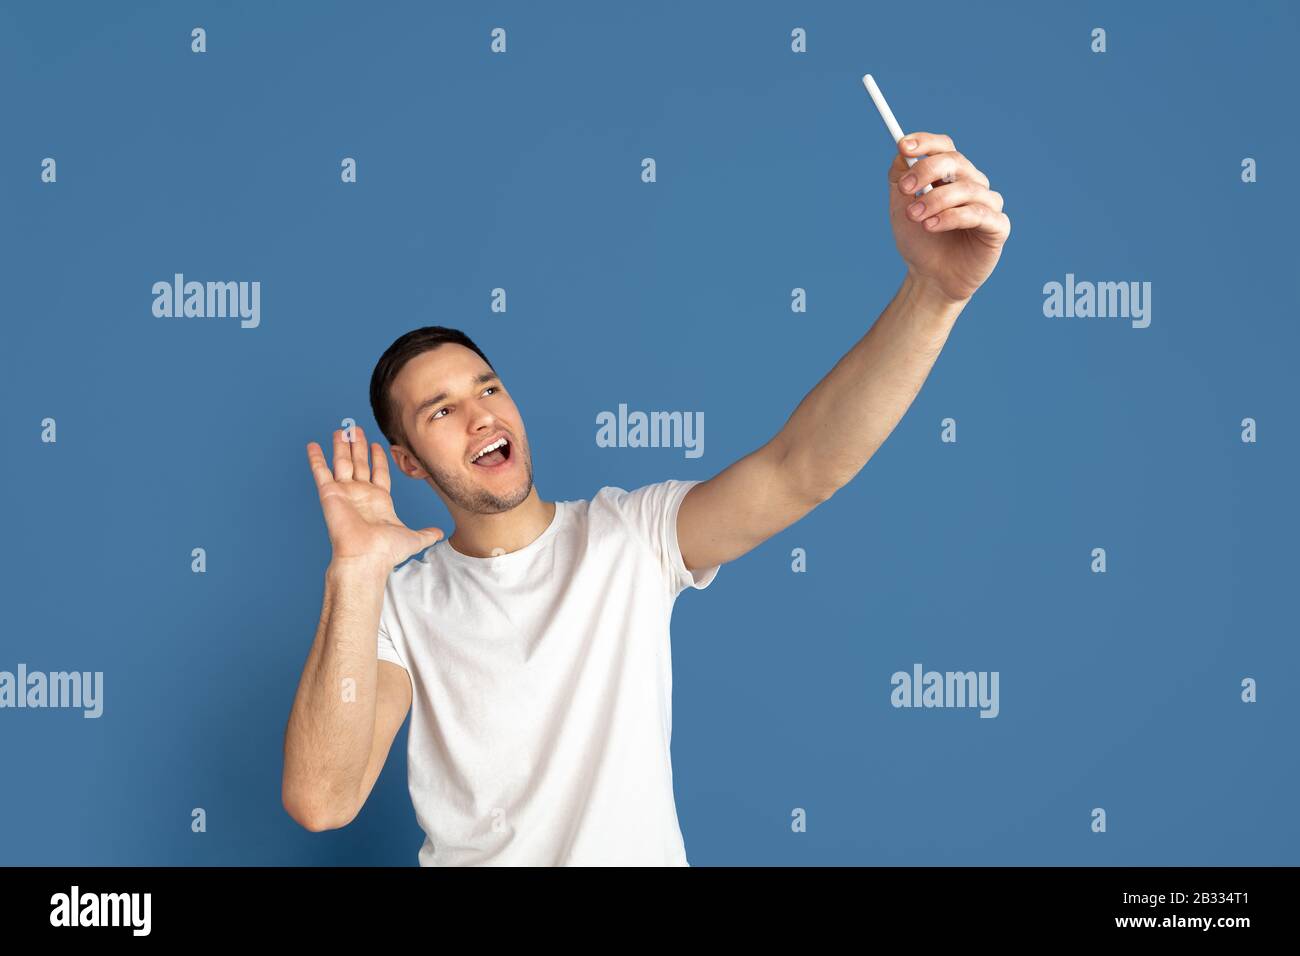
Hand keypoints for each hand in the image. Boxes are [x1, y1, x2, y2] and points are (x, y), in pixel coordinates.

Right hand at [306, 426, 443, 567]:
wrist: (367, 557)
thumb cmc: (387, 551)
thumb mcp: (414, 538)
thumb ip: (426, 533)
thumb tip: (440, 534)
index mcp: (379, 500)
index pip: (379, 472)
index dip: (378, 458)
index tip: (377, 444)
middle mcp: (361, 494)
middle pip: (359, 463)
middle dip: (358, 445)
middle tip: (355, 428)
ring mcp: (345, 493)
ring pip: (342, 462)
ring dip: (341, 445)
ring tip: (341, 429)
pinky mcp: (329, 494)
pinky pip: (321, 472)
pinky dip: (316, 458)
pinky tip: (313, 445)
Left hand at [888, 131, 1009, 304]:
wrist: (929, 278)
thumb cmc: (919, 241)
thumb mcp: (901, 206)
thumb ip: (900, 177)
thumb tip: (902, 151)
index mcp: (951, 175)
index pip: (944, 147)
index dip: (925, 142)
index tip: (903, 146)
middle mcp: (973, 184)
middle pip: (956, 161)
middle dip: (926, 171)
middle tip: (905, 189)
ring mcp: (988, 204)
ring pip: (966, 189)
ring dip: (936, 200)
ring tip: (914, 216)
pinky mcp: (998, 227)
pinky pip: (979, 214)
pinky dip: (953, 217)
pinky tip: (932, 226)